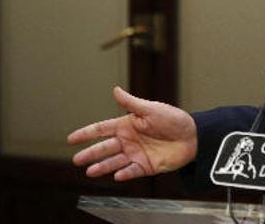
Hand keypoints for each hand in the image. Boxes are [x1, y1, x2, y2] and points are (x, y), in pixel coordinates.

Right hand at [67, 86, 197, 180]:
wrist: (194, 136)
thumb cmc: (174, 119)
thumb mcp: (152, 109)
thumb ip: (132, 103)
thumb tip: (115, 90)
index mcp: (128, 125)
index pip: (102, 129)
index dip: (86, 133)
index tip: (70, 138)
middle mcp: (129, 140)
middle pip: (105, 148)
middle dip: (90, 154)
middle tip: (76, 160)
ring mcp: (136, 154)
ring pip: (114, 162)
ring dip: (102, 166)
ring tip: (90, 171)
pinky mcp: (146, 166)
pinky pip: (131, 171)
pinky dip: (124, 174)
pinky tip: (116, 175)